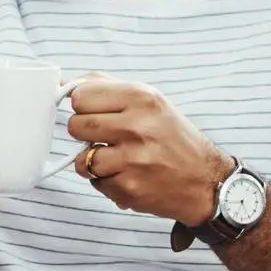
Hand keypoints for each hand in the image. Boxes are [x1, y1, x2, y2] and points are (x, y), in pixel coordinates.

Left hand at [65, 76, 234, 223]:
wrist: (206, 180)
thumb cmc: (173, 137)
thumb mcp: (149, 100)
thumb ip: (106, 87)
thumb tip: (64, 82)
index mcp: (142, 98)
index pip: (81, 96)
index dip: (82, 106)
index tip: (93, 112)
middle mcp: (138, 126)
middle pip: (75, 126)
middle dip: (83, 133)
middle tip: (104, 137)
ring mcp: (133, 159)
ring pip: (80, 159)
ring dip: (92, 161)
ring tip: (115, 158)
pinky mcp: (129, 188)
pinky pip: (96, 183)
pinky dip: (106, 181)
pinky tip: (127, 175)